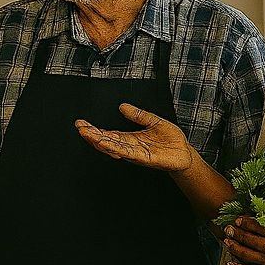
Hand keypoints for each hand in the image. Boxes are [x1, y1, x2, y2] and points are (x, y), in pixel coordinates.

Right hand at [75, 103, 195, 172]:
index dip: (94, 130)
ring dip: (100, 142)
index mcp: (130, 138)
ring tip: (88, 135)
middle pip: (107, 141)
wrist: (185, 153)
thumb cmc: (171, 139)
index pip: (108, 133)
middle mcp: (130, 146)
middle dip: (92, 135)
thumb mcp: (153, 121)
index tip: (81, 124)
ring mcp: (135, 153)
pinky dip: (116, 148)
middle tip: (79, 128)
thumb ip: (138, 115)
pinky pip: (128, 153)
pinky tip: (106, 144)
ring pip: (114, 147)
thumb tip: (122, 106)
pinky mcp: (144, 158)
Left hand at [223, 217, 264, 264]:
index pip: (254, 225)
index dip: (243, 221)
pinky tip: (231, 264)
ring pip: (246, 254)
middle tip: (227, 228)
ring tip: (226, 241)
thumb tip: (261, 220)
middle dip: (235, 233)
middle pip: (247, 238)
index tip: (236, 218)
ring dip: (234, 247)